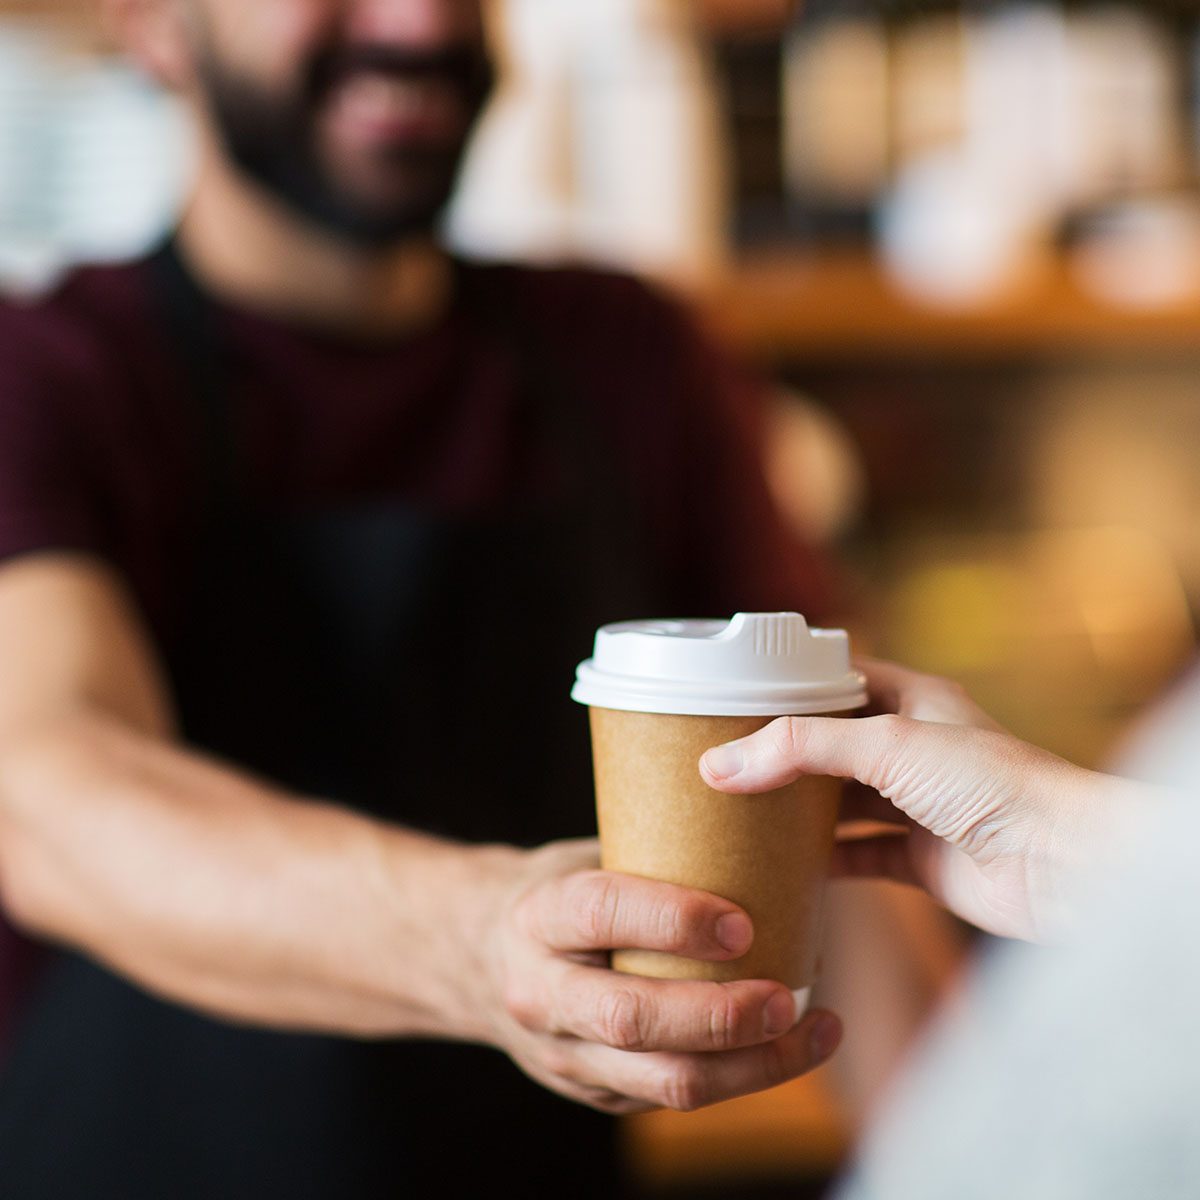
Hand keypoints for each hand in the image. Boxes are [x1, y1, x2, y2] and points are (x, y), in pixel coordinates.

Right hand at [473, 839, 841, 1113]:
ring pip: (662, 1081)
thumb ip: (651, 860)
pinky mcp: (593, 1092)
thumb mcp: (582, 859)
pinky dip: (740, 1076)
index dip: (672, 919)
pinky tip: (787, 1046)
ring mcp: (563, 1054)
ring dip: (751, 1065)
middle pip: (632, 1017)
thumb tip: (762, 835)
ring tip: (815, 1030)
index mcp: (537, 915)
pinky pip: (672, 1096)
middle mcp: (541, 992)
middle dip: (720, 1014)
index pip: (599, 914)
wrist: (474, 957)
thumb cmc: (554, 892)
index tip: (741, 923)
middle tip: (787, 997)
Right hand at [699, 660, 1141, 941]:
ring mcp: (916, 806)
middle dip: (782, 754)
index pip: (839, 679)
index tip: (734, 698)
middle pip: (832, 746)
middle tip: (723, 760)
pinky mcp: (919, 860)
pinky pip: (857, 856)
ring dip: (797, 811)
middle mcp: (914, 749)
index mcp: (914, 700)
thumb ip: (801, 749)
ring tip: (738, 811)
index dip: (790, 685)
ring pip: (841, 803)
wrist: (1062, 865)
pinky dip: (820, 863)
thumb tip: (720, 764)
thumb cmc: (995, 785)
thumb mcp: (887, 745)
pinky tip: (781, 866)